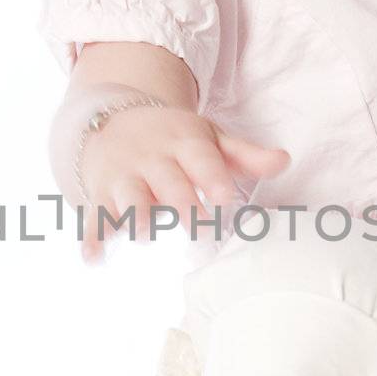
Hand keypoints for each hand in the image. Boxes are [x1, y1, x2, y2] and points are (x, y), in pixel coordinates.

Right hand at [79, 106, 288, 259]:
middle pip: (167, 181)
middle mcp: (152, 158)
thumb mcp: (209, 138)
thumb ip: (246, 155)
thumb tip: (285, 161)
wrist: (111, 117)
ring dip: (136, 215)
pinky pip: (94, 216)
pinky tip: (93, 259)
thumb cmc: (172, 139)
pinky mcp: (100, 194)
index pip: (200, 158)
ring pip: (129, 196)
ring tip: (145, 235)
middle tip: (197, 226)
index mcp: (183, 143)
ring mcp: (124, 176)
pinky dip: (91, 237)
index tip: (225, 197)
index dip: (212, 176)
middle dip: (180, 202)